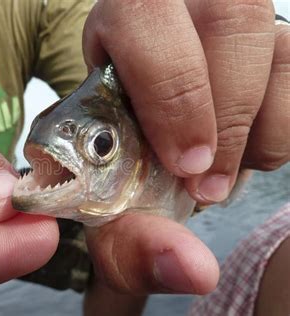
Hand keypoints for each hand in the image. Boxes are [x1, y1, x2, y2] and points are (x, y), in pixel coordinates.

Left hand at [82, 0, 288, 294]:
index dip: (173, 91)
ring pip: (279, 45)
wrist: (136, 133)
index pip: (145, 15)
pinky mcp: (272, 44)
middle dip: (228, 113)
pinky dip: (282, 129)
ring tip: (223, 174)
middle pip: (230, 19)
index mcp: (120, 18)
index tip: (187, 164)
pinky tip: (245, 153)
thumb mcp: (102, 194)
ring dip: (259, 128)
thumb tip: (190, 269)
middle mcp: (179, 3)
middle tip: (207, 182)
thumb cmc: (110, 156)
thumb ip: (129, 235)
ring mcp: (232, 17)